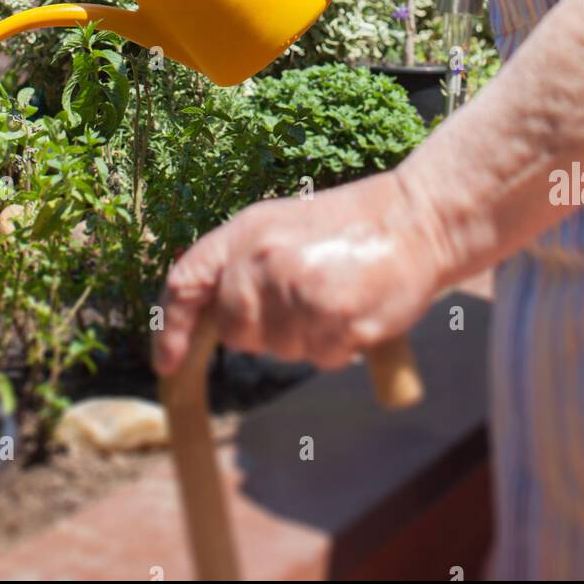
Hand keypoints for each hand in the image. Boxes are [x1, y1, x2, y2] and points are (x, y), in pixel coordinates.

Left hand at [152, 172, 440, 375]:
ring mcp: (301, 291)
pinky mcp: (336, 319)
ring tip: (336, 296)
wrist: (416, 219)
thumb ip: (240, 263)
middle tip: (304, 300)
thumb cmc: (347, 227)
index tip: (166, 364)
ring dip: (307, 338)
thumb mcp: (280, 226)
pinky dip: (338, 347)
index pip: (188, 282)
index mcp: (247, 232)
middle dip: (264, 331)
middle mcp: (266, 259)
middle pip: (237, 332)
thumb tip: (207, 316)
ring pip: (282, 351)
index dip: (172, 328)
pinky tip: (355, 312)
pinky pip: (321, 358)